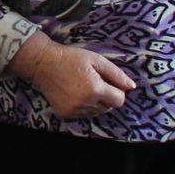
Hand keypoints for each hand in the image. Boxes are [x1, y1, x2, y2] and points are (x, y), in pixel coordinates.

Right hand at [9, 34, 135, 119]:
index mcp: (95, 89)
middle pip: (109, 108)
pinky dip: (84, 107)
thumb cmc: (71, 58)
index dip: (117, 91)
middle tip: (94, 83)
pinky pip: (84, 115)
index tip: (108, 82)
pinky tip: (75, 94)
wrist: (42, 64)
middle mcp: (85, 103)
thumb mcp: (96, 60)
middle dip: (106, 97)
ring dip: (95, 103)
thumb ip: (116, 74)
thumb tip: (132, 87)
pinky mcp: (65, 114)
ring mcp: (74, 111)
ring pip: (97, 113)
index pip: (119, 100)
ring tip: (83, 88)